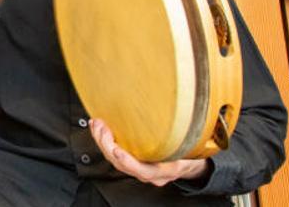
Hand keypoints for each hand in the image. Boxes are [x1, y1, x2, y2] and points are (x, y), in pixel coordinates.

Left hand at [90, 118, 208, 185]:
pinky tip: (99, 129)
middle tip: (101, 127)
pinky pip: (115, 156)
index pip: (144, 171)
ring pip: (115, 160)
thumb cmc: (189, 154)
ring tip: (97, 124)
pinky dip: (105, 142)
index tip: (117, 150)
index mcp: (165, 170)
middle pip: (122, 164)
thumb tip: (190, 115)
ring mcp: (139, 170)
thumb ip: (185, 136)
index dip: (129, 162)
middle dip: (107, 145)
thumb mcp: (192, 147)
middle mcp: (150, 174)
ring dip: (103, 142)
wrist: (188, 165)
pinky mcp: (132, 163)